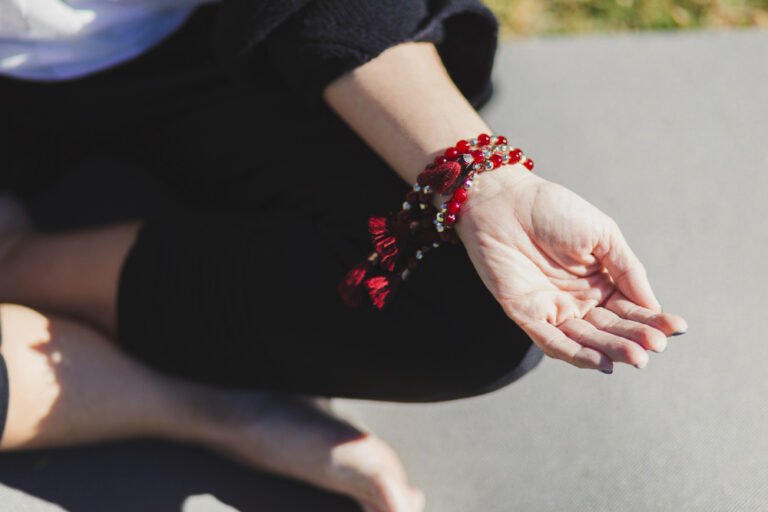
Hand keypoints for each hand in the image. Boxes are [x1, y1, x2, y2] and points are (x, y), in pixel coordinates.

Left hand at [455, 166, 687, 372]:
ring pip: (585, 339)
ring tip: (636, 357)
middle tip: (655, 347)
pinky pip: (552, 341)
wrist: (504, 200)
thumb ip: (628, 270)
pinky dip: (575, 353)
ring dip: (610, 350)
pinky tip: (600, 363)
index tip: (676, 329)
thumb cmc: (553, 210)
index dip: (652, 320)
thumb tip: (654, 308)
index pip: (630, 308)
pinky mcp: (525, 315)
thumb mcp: (602, 235)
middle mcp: (578, 300)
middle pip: (610, 328)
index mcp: (599, 281)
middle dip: (633, 338)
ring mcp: (552, 309)